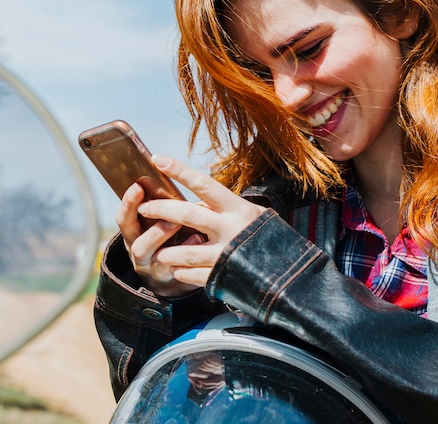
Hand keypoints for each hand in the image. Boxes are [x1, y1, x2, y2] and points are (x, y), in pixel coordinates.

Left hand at [115, 155, 265, 294]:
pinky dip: (181, 272)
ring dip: (168, 250)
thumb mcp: (253, 215)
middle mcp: (232, 228)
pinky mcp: (224, 276)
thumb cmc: (269, 238)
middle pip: (187, 214)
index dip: (181, 171)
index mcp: (238, 208)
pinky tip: (177, 270)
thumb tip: (199, 201)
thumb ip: (225, 210)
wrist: (292, 274)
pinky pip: (194, 275)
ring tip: (159, 252)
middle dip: (161, 209)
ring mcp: (227, 254)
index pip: (205, 184)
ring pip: (185, 250)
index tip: (159, 160)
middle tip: (145, 208)